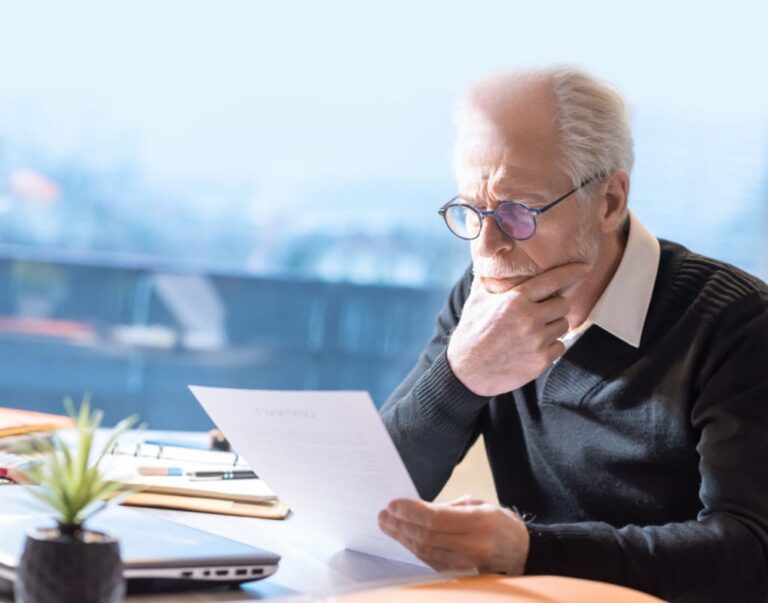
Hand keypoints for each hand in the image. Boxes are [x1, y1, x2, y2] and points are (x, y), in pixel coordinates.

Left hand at [378, 496, 528, 573]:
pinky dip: (413, 548)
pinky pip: (430, 560)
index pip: (436, 518)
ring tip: (387, 525)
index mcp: (479, 522)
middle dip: (401, 525)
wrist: (520, 550)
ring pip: (425, 551)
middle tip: (383, 515)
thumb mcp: (476, 504)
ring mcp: (466, 562)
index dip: (411, 512)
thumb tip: (416, 510)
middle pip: (426, 536)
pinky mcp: (459, 573)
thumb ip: (447, 507)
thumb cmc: (498, 521)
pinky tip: (402, 538)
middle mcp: (473, 545)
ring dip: (402, 537)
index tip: (393, 504)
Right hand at [446, 262, 587, 395]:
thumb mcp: (476, 300)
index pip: (552, 281)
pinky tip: (533, 347)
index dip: (572, 272)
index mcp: (515, 300)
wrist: (468, 371)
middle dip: (554, 306)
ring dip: (553, 326)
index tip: (585, 267)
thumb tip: (487, 256)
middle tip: (540, 312)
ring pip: (563, 325)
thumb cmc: (472, 332)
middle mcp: (529, 318)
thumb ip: (489, 279)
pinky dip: (551, 346)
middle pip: (562, 304)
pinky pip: (560, 346)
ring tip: (534, 331)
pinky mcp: (541, 360)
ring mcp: (537, 341)